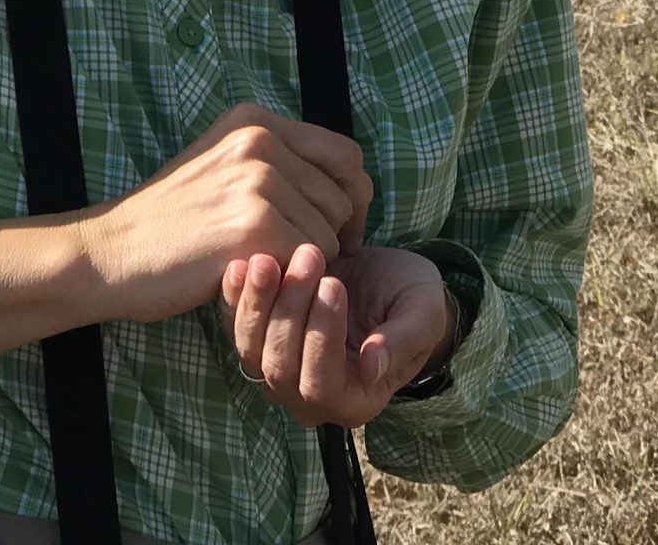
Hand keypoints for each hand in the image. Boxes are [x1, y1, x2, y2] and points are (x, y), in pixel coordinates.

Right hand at [77, 103, 370, 324]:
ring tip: (267, 266)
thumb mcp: (222, 167)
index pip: (345, 153)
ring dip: (308, 260)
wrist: (112, 252)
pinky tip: (257, 278)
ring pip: (330, 231)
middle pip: (344, 194)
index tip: (341, 228)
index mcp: (255, 121)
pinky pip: (308, 258)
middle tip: (300, 260)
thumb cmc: (169, 224)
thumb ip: (277, 164)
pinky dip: (290, 278)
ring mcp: (257, 179)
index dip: (353, 195)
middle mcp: (260, 140)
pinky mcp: (254, 224)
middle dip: (334, 233)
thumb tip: (348, 189)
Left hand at [221, 242, 452, 428]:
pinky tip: (240, 266)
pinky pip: (235, 327)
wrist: (386, 280)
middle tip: (308, 256)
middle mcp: (308, 397)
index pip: (322, 385)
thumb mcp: (423, 314)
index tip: (334, 284)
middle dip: (290, 310)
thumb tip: (372, 366)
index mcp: (355, 400)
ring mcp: (278, 371)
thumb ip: (402, 340)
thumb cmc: (412, 300)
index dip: (321, 337)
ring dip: (258, 303)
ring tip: (269, 259)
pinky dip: (234, 299)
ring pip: (250, 350)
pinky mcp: (260, 339)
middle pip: (280, 367)